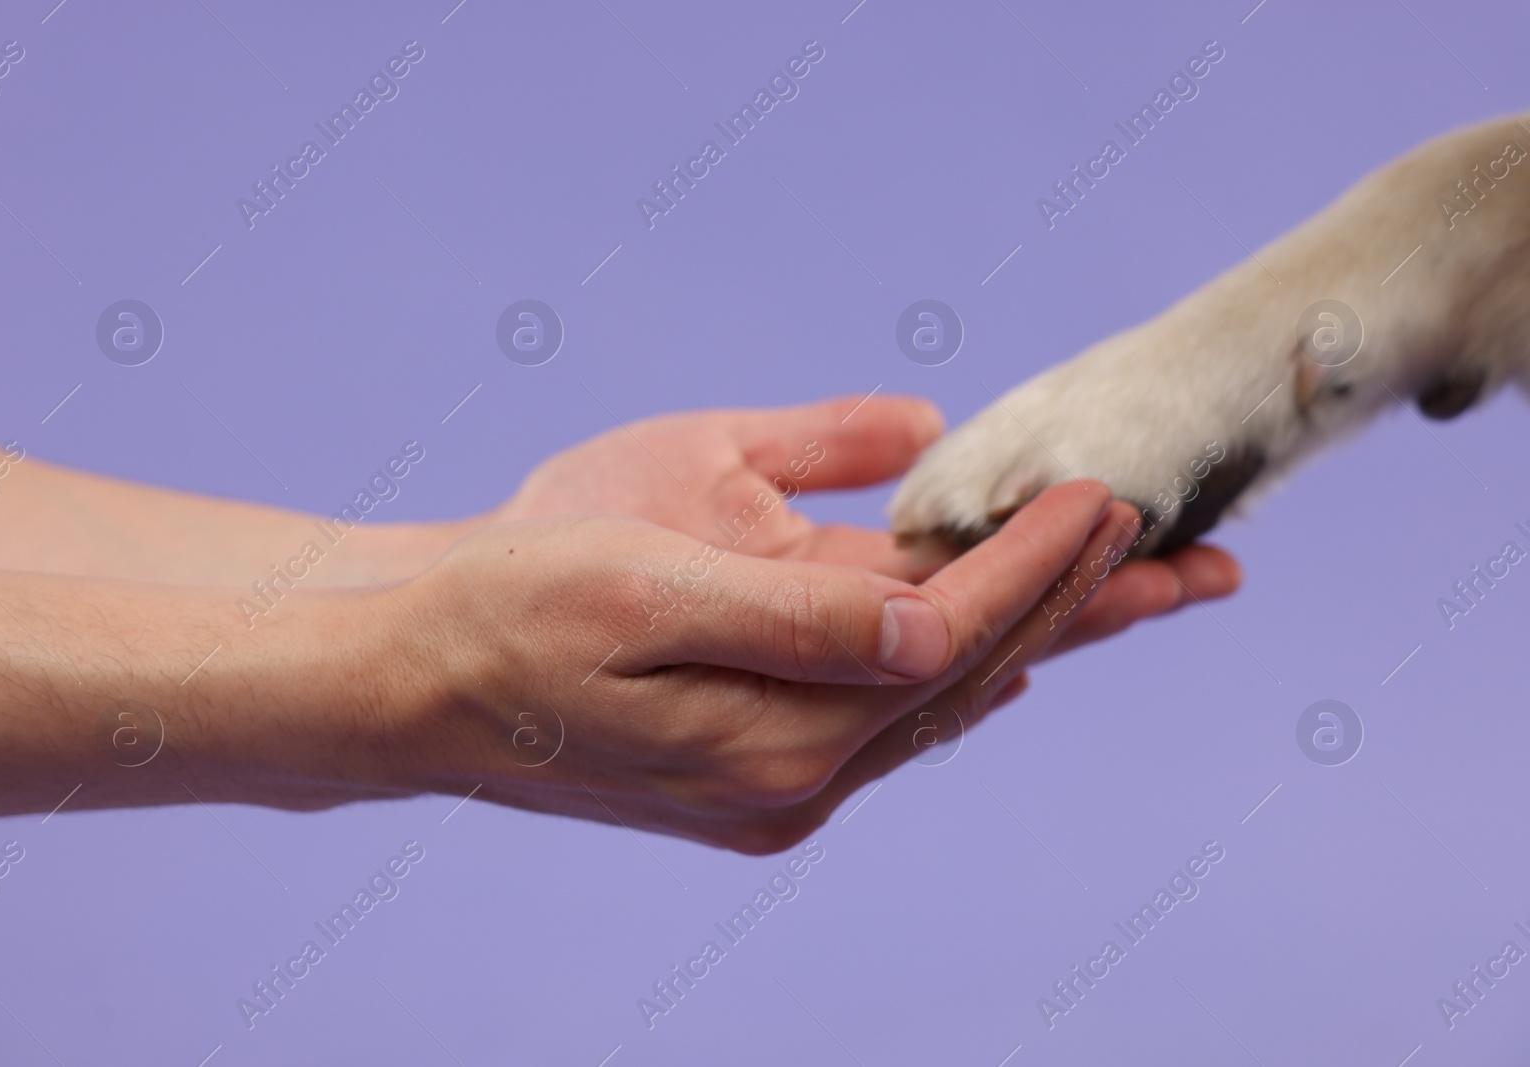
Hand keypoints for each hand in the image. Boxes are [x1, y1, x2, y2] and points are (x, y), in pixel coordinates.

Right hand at [354, 481, 1155, 851]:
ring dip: (1034, 636)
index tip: (1113, 489)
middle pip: (972, 678)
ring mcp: (776, 788)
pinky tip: (998, 649)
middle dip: (1082, 608)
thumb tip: (936, 622)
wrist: (414, 676)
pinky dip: (955, 668)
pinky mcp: (753, 775)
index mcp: (774, 732)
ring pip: (940, 702)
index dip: (1040, 562)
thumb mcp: (643, 584)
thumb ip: (796, 613)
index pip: (950, 636)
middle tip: (1192, 558)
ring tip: (1127, 593)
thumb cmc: (511, 604)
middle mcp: (794, 779)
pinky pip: (888, 720)